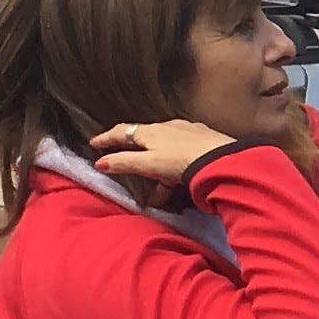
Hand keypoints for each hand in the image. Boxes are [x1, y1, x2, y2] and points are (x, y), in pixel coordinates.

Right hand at [91, 118, 240, 190]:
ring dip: (156, 168)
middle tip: (123, 164)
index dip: (107, 138)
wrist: (224, 160)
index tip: (94, 143)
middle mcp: (169, 127)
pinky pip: (182, 155)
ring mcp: (188, 133)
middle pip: (144, 139)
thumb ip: (124, 163)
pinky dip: (174, 168)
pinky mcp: (204, 143)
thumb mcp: (149, 164)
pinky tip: (179, 182)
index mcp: (152, 130)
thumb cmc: (183, 161)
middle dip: (133, 154)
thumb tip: (100, 162)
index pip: (123, 131)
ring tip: (157, 192)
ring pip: (165, 150)